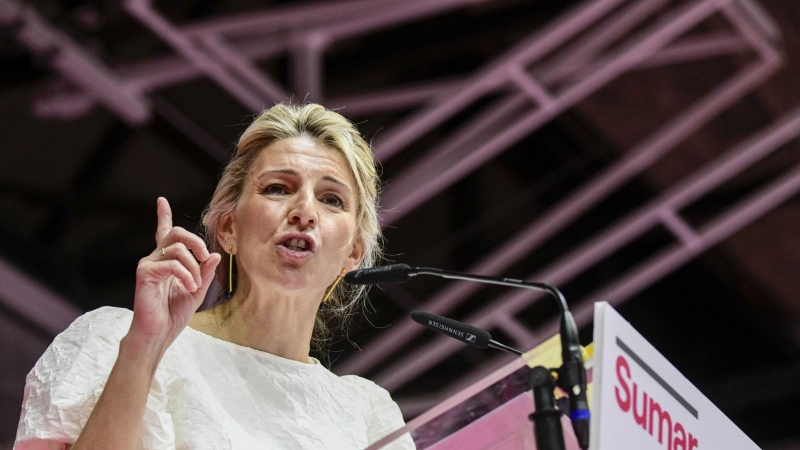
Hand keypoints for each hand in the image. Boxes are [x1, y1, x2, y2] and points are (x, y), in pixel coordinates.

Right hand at [128, 197, 220, 353]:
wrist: (159, 334)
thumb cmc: (174, 314)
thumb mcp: (198, 290)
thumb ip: (206, 272)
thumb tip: (215, 254)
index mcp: (167, 261)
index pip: (164, 233)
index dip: (163, 215)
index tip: (161, 200)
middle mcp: (155, 259)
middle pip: (175, 233)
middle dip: (195, 240)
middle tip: (205, 255)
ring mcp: (148, 264)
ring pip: (177, 248)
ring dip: (194, 267)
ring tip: (195, 285)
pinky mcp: (144, 273)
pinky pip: (172, 264)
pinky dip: (186, 275)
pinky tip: (189, 288)